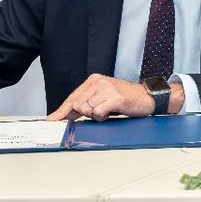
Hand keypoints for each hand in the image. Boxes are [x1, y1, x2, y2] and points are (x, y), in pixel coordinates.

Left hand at [48, 74, 179, 121]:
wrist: (148, 98)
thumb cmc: (126, 100)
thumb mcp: (103, 98)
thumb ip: (85, 104)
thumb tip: (66, 116)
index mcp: (94, 80)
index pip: (72, 98)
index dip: (61, 111)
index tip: (52, 120)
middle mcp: (98, 82)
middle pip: (76, 105)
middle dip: (84, 114)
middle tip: (100, 114)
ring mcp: (106, 88)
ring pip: (86, 109)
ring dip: (96, 116)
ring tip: (108, 111)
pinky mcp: (114, 97)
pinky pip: (97, 113)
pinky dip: (103, 117)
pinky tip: (112, 112)